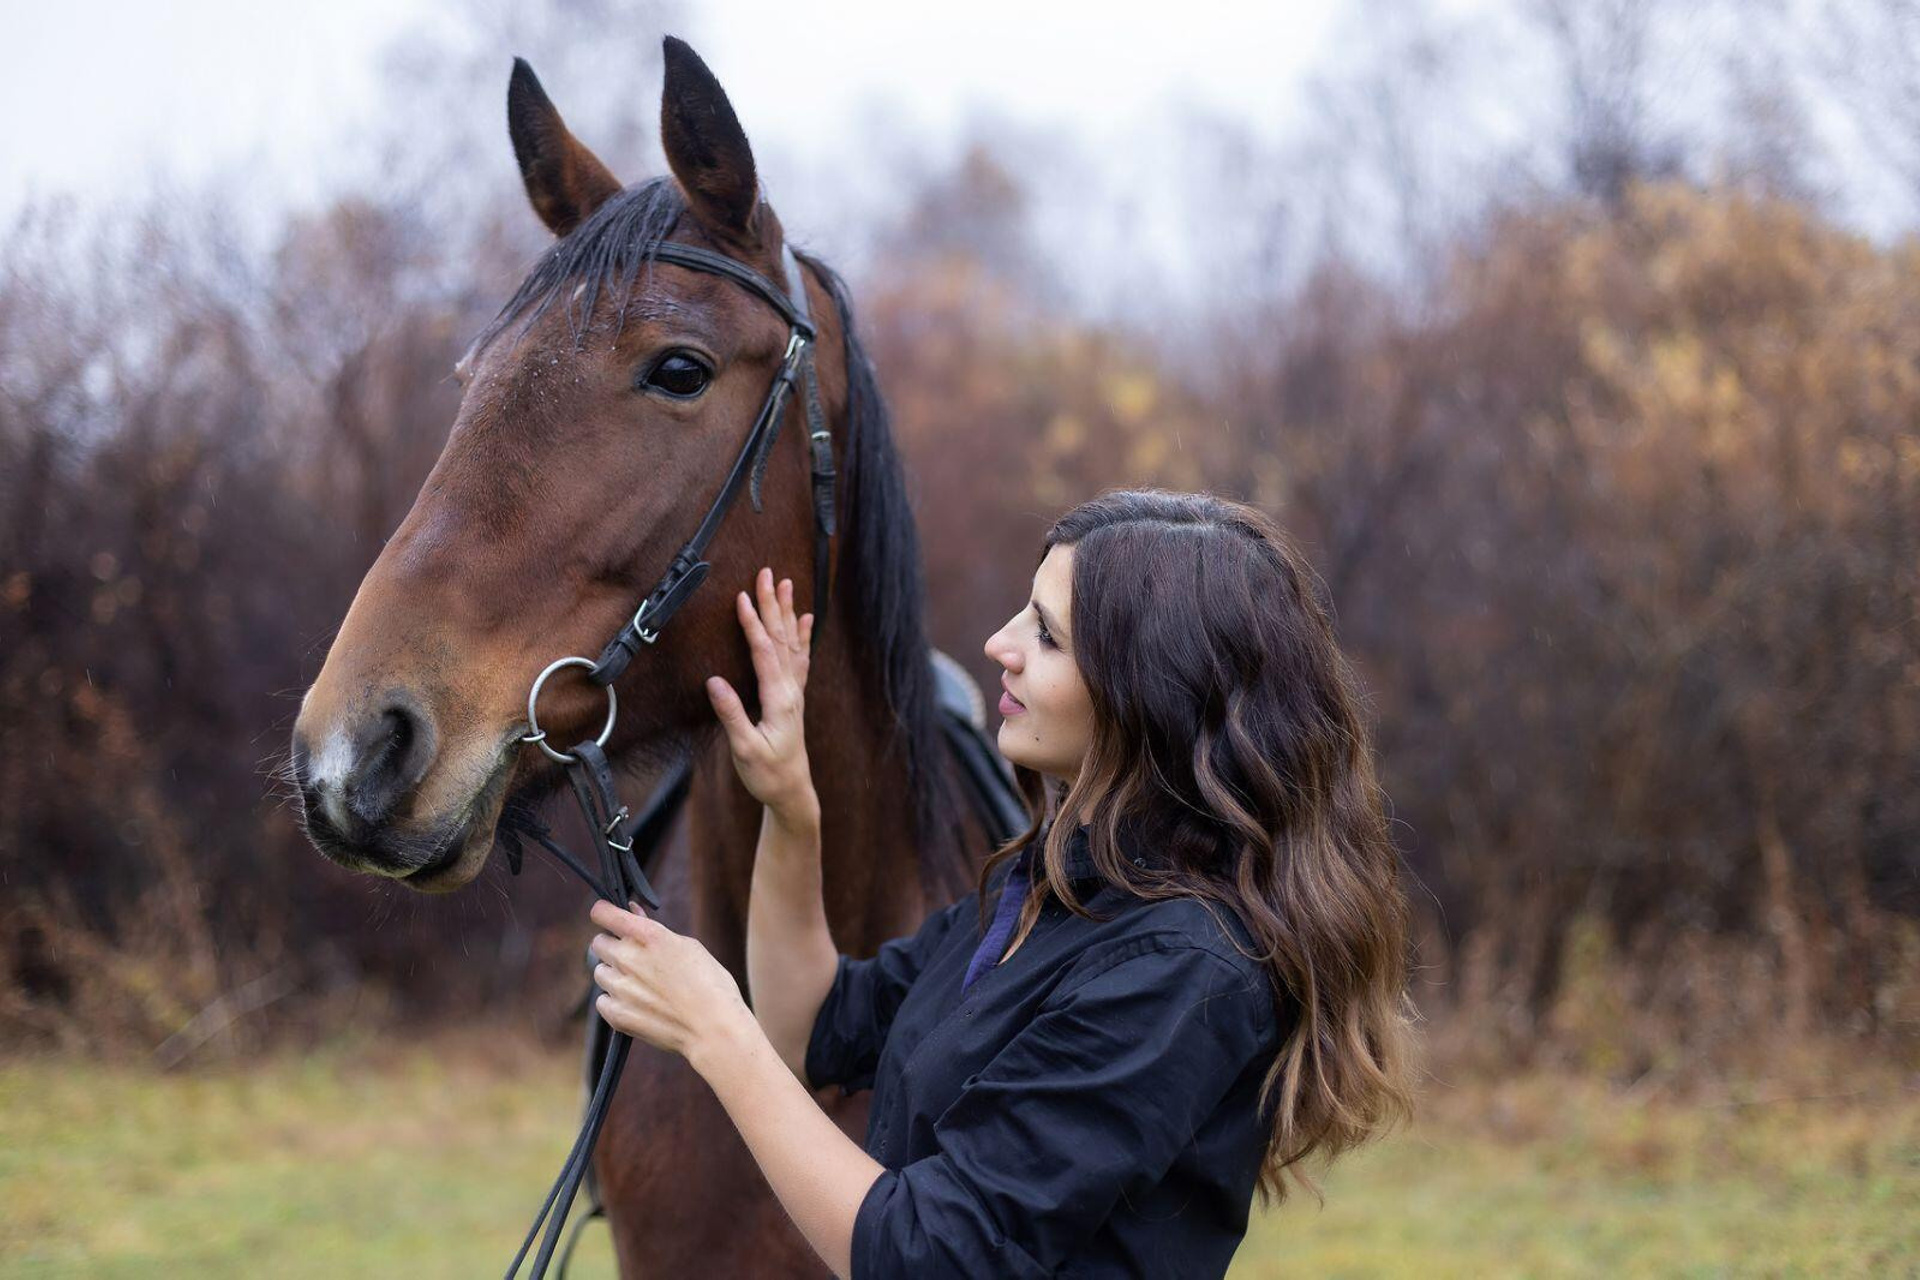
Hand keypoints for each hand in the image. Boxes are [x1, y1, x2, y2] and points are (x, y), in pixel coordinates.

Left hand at [589, 899, 751, 1061]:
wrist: (714, 1029)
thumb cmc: (710, 984)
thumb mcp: (688, 946)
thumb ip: (654, 930)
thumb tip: (632, 913)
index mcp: (649, 936)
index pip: (603, 913)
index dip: (604, 913)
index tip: (608, 918)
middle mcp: (629, 958)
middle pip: (598, 942)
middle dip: (612, 946)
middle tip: (633, 957)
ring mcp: (621, 988)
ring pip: (599, 971)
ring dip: (614, 974)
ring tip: (640, 985)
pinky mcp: (617, 1014)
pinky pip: (602, 1000)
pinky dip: (614, 1000)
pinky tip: (637, 1004)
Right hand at [706, 566, 816, 823]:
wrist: (792, 791)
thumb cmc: (767, 774)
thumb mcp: (745, 750)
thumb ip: (732, 715)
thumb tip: (714, 681)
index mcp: (779, 700)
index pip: (765, 653)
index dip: (753, 624)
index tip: (743, 597)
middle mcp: (791, 691)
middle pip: (781, 639)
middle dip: (773, 605)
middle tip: (768, 574)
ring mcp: (795, 693)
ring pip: (792, 644)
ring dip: (788, 613)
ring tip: (788, 585)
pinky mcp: (794, 698)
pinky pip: (800, 658)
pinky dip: (802, 636)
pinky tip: (806, 620)